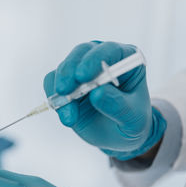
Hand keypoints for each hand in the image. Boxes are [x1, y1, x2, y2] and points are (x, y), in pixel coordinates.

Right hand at [44, 41, 165, 159]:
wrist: (117, 136)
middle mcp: (102, 59)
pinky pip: (52, 83)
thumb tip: (98, 93)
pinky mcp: (66, 82)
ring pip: (64, 69)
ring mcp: (81, 69)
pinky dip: (55, 100)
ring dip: (62, 92)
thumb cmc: (131, 123)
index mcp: (126, 60)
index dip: (94, 60)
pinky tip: (67, 117)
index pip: (109, 50)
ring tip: (70, 118)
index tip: (83, 76)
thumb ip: (118, 106)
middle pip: (81, 53)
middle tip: (64, 90)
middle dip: (70, 71)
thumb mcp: (133, 119)